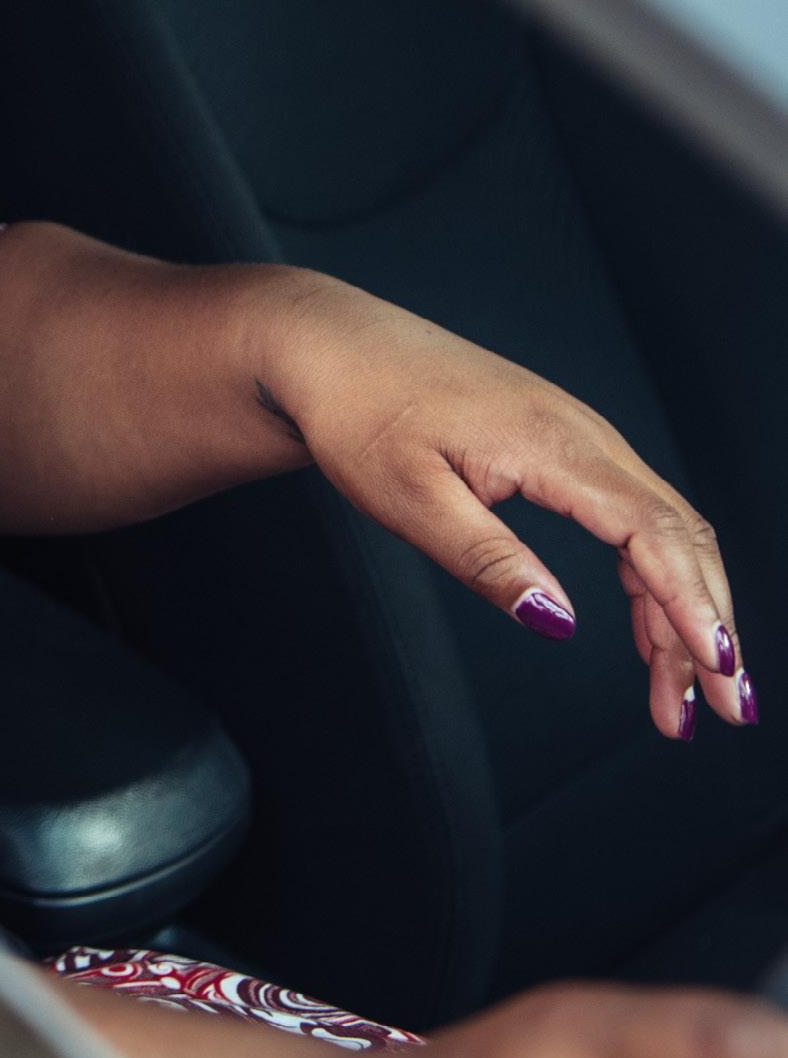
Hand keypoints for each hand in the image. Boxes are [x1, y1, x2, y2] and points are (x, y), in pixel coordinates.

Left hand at [262, 280, 747, 741]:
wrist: (334, 346)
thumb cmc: (360, 412)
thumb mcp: (408, 498)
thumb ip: (486, 560)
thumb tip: (559, 622)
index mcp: (554, 444)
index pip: (654, 533)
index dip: (693, 607)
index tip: (718, 672)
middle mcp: (586, 436)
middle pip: (679, 536)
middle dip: (709, 626)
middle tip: (723, 712)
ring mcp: (581, 439)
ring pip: (664, 530)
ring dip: (684, 610)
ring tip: (683, 698)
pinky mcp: (565, 449)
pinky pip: (633, 518)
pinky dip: (652, 580)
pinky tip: (650, 634)